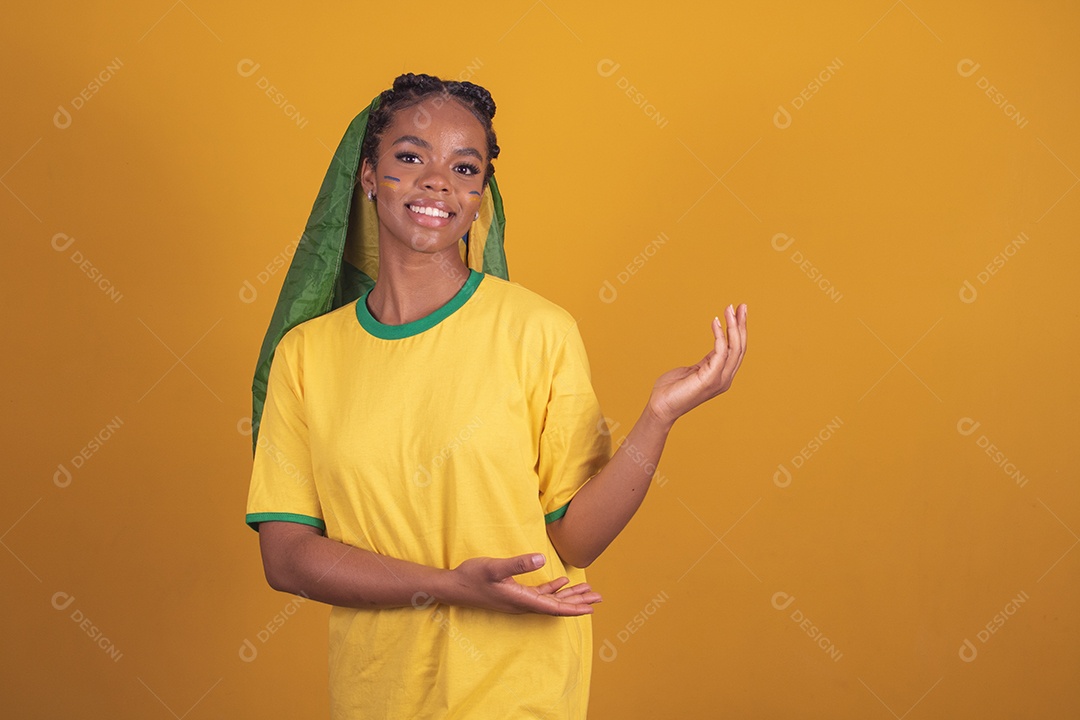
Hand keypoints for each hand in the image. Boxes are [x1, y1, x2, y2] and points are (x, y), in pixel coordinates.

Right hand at [444, 554, 601, 615]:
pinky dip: (553, 589)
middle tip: (599, 598)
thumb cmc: (472, 577)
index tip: (591, 607)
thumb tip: (540, 559)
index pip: (554, 607)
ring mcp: (519, 600)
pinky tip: (562, 581)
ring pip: (551, 600)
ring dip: (569, 596)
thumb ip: (517, 564)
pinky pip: (540, 594)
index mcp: (522, 600)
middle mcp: (523, 604)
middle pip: (557, 606)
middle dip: (578, 602)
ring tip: (588, 592)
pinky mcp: (514, 594)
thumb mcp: (494, 567)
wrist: (453, 587)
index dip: (574, 607)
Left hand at [647, 303, 747, 425]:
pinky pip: (720, 352)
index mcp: (722, 376)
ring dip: (733, 326)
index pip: (737, 350)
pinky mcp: (710, 379)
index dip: (739, 330)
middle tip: (740, 305)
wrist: (661, 407)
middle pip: (740, 347)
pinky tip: (715, 322)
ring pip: (734, 348)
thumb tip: (716, 347)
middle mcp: (725, 378)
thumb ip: (706, 361)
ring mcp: (719, 380)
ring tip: (729, 309)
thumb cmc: (672, 389)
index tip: (738, 312)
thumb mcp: (694, 370)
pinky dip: (719, 335)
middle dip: (741, 325)